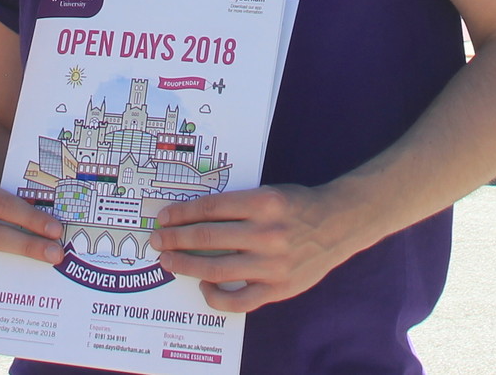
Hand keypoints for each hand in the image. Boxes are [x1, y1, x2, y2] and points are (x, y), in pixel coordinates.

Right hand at [0, 178, 62, 290]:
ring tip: (52, 270)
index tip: (56, 229)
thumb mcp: (8, 193)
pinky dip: (11, 286)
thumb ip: (28, 200)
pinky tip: (34, 285)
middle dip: (29, 246)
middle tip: (57, 254)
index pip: (3, 205)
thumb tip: (65, 215)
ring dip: (24, 267)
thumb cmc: (0, 203)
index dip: (31, 218)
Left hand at [154, 183, 371, 310]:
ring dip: (186, 265)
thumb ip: (236, 207)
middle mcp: (266, 233)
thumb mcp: (269, 193)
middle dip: (175, 239)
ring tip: (168, 261)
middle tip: (157, 240)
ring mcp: (272, 264)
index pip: (209, 209)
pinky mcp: (278, 288)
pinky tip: (204, 286)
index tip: (163, 218)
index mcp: (262, 203)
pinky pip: (238, 300)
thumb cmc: (298, 206)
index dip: (181, 214)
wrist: (338, 224)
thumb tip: (192, 218)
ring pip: (216, 269)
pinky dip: (216, 296)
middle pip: (207, 238)